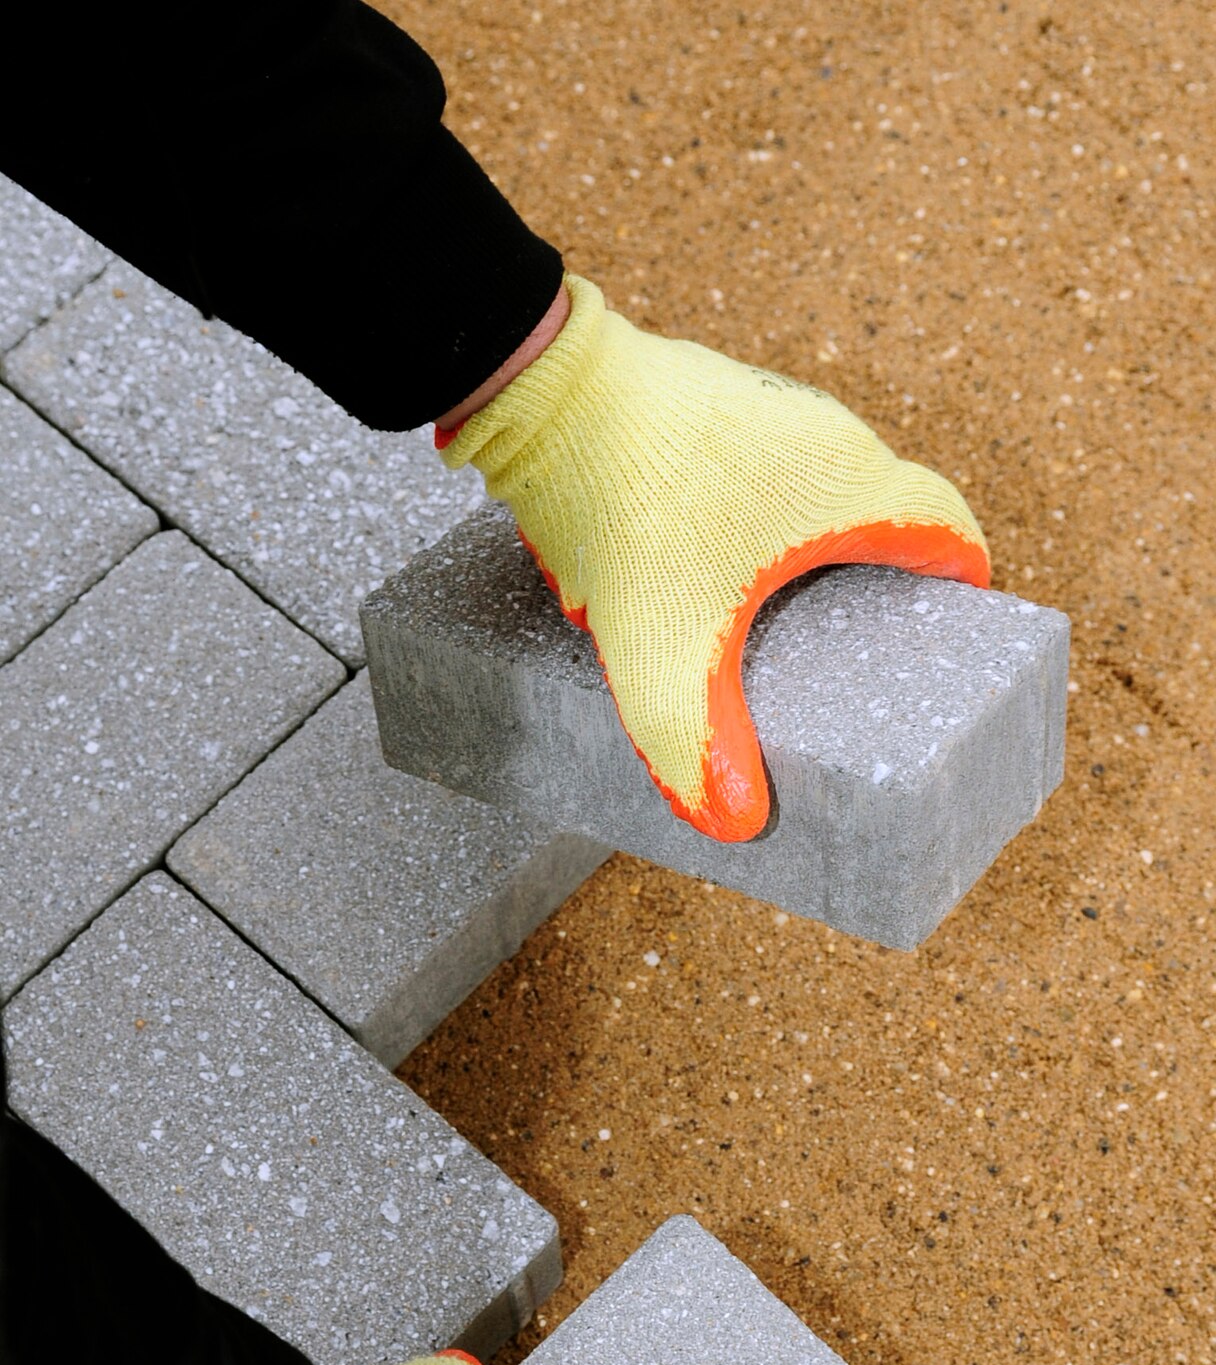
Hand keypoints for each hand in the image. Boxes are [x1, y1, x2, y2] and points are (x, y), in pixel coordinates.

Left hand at [437, 274, 988, 842]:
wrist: (544, 392)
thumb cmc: (628, 508)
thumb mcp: (663, 650)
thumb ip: (697, 744)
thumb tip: (735, 824)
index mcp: (848, 487)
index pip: (946, 524)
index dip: (961, 573)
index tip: (959, 617)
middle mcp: (824, 435)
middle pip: (885, 509)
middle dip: (882, 575)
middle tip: (861, 642)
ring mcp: (766, 408)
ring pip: (819, 486)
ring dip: (814, 543)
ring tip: (782, 613)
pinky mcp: (709, 401)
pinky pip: (760, 468)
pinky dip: (755, 518)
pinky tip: (705, 564)